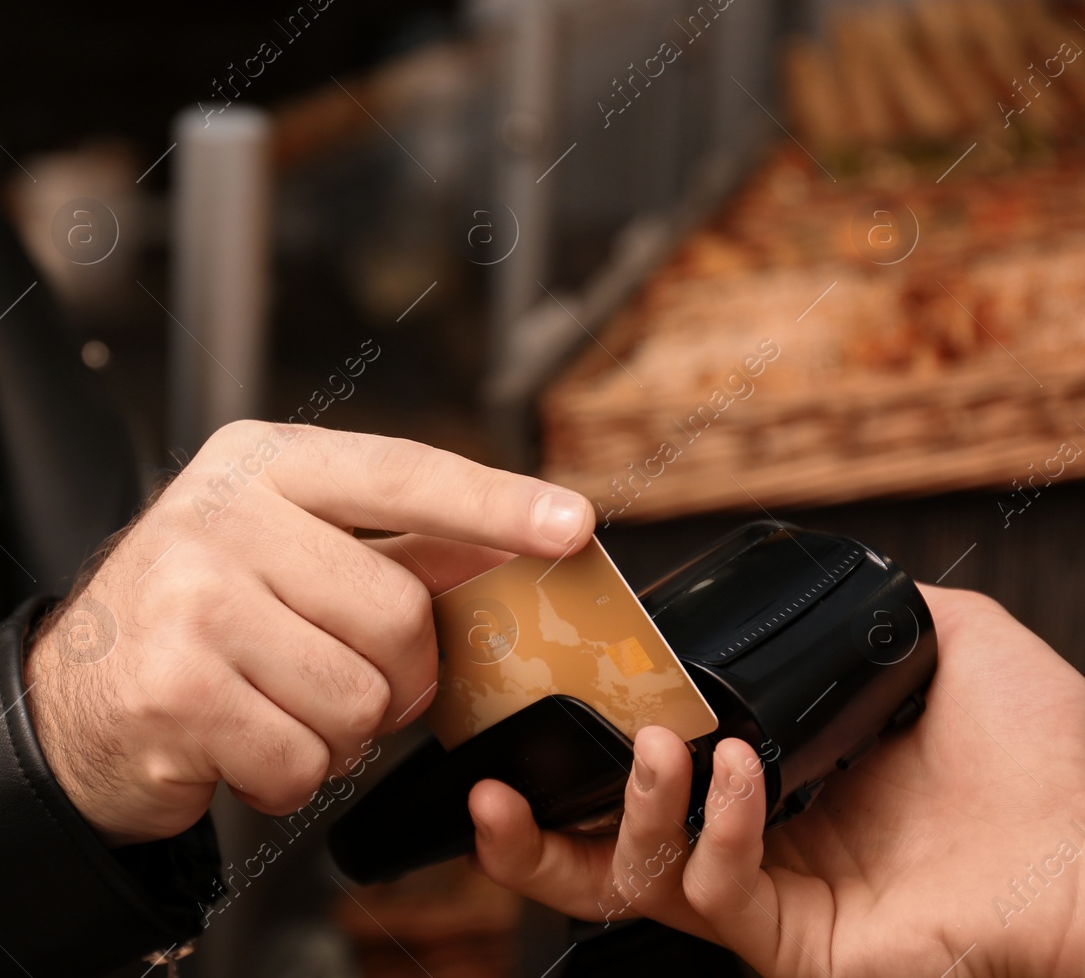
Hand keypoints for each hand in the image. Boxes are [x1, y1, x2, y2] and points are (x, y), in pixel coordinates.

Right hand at [24, 421, 593, 845]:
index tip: (573, 525)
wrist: (69, 700)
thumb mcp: (279, 551)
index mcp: (257, 464)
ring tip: (275, 706)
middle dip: (394, 674)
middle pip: (397, 611)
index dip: (494, 504)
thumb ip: (388, 544)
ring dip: (337, 732)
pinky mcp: (174, 688)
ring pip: (358, 697)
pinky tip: (239, 743)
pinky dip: (289, 775)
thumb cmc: (192, 621)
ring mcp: (189, 599)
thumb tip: (516, 538)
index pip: (399, 474)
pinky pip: (304, 760)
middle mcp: (218, 515)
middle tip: (340, 678)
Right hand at [469, 585, 1084, 976]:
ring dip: (625, 807)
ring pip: (634, 883)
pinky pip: (716, 889)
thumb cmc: (1051, 756)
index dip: (577, 750)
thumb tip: (817, 579)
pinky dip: (717, 822)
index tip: (536, 700)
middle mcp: (752, 845)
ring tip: (652, 744)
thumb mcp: (949, 644)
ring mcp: (769, 897)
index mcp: (769, 783)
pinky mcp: (791, 937)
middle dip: (527, 836)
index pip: (643, 777)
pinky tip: (738, 767)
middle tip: (489, 786)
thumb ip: (872, 608)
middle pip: (602, 857)